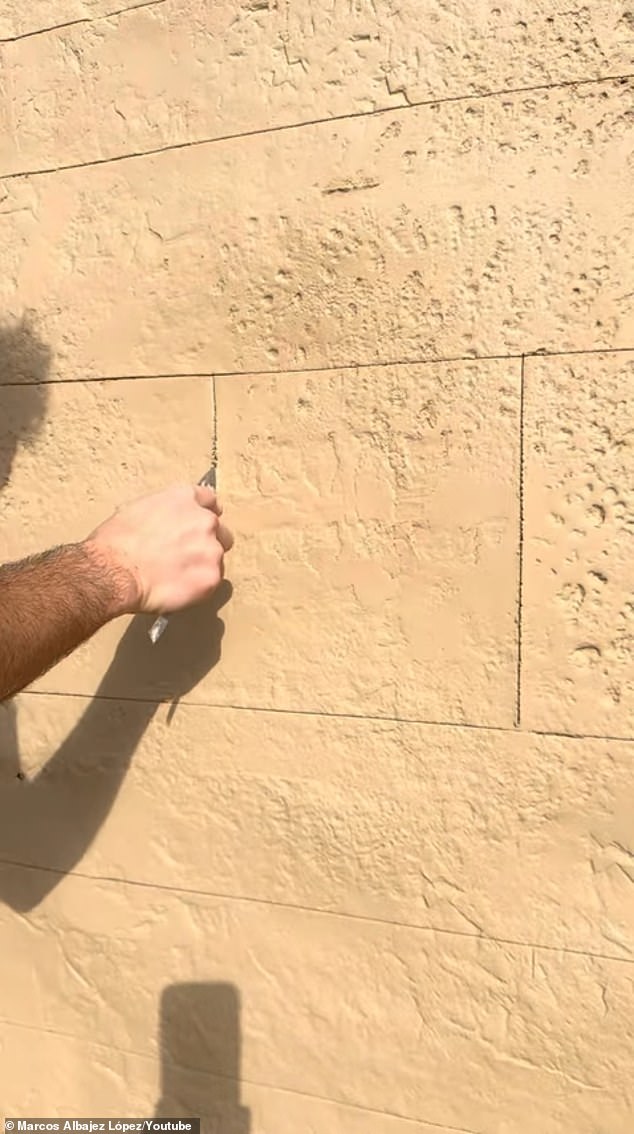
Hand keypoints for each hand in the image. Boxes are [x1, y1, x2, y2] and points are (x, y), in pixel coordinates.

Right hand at [84, 483, 232, 616]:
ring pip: (217, 559)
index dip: (202, 515)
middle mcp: (204, 520)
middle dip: (206, 543)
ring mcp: (212, 549)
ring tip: (176, 576)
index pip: (209, 501)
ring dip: (202, 566)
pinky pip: (212, 582)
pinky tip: (178, 588)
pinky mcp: (212, 577)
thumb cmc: (115, 543)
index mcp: (185, 498)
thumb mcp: (137, 509)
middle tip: (183, 557)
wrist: (114, 571)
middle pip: (220, 532)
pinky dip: (198, 587)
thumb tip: (168, 523)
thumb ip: (164, 511)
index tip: (196, 527)